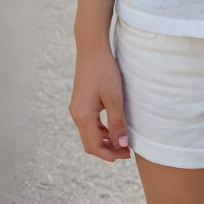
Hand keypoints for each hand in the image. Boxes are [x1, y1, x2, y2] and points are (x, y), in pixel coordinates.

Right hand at [69, 47, 130, 162]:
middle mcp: (77, 114)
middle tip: (126, 151)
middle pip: (90, 143)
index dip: (110, 154)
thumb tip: (122, 145)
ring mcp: (77, 108)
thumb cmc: (104, 70)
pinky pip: (89, 123)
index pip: (94, 146)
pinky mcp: (80, 102)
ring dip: (104, 141)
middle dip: (107, 150)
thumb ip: (117, 122)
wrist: (92, 48)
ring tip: (121, 141)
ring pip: (89, 134)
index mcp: (83, 116)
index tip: (127, 154)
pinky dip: (100, 130)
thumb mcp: (114, 97)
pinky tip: (112, 128)